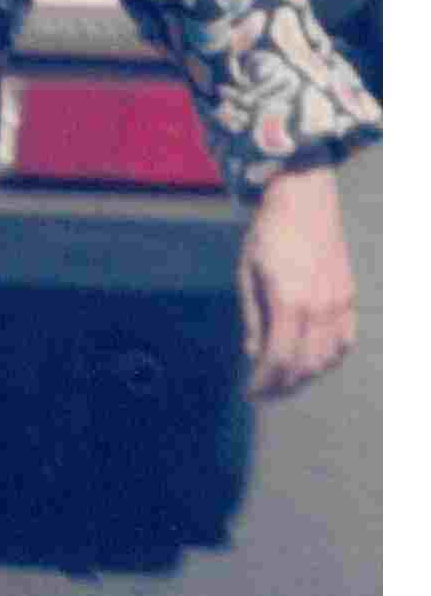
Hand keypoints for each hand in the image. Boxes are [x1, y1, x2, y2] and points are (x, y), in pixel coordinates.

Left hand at [236, 165, 354, 398]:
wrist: (305, 202)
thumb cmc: (268, 235)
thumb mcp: (247, 273)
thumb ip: (252, 317)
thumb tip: (254, 353)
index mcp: (289, 302)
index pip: (278, 358)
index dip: (264, 382)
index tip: (250, 393)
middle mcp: (320, 307)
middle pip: (305, 365)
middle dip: (282, 384)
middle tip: (263, 392)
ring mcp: (340, 303)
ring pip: (328, 357)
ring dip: (305, 374)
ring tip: (283, 379)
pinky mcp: (349, 296)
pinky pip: (345, 340)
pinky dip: (328, 357)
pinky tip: (311, 361)